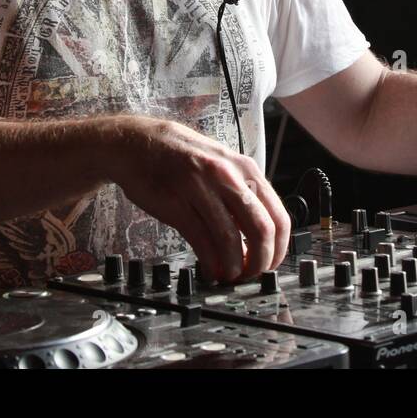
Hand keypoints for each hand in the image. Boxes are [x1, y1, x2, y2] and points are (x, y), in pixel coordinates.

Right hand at [111, 115, 290, 283]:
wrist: (138, 142)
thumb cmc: (181, 155)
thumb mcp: (223, 165)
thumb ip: (242, 194)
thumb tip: (259, 235)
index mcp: (245, 169)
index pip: (278, 216)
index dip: (278, 248)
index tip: (271, 263)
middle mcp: (228, 176)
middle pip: (261, 230)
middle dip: (260, 261)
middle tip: (251, 274)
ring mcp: (202, 189)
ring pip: (231, 239)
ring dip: (233, 266)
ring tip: (229, 274)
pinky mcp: (177, 203)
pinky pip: (202, 241)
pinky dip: (210, 262)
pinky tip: (210, 269)